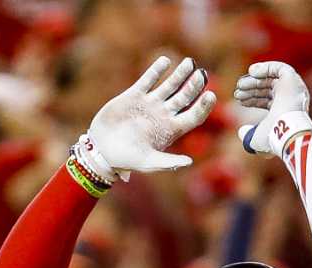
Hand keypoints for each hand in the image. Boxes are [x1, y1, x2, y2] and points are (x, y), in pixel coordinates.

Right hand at [77, 55, 214, 182]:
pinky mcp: (134, 95)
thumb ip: (167, 162)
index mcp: (170, 130)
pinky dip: (157, 70)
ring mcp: (150, 103)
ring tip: (189, 62)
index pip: (193, 116)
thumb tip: (189, 162)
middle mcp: (163, 115)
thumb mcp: (148, 163)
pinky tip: (165, 61)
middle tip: (201, 74)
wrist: (101, 149)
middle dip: (194, 85)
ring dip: (180, 74)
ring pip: (170, 85)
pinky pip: (148, 79)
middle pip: (185, 97)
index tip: (211, 95)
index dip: (204, 106)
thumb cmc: (126, 160)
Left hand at [233, 60, 310, 157]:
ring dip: (254, 79)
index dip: (252, 99)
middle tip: (237, 92)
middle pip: (268, 88)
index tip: (238, 99)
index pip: (267, 101)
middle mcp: (290, 99)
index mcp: (284, 112)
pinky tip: (251, 72)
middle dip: (251, 89)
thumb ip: (247, 136)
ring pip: (271, 78)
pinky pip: (278, 68)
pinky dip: (265, 67)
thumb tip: (241, 131)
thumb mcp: (256, 139)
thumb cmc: (272, 138)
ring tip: (240, 85)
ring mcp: (292, 88)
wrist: (284, 131)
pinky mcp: (292, 78)